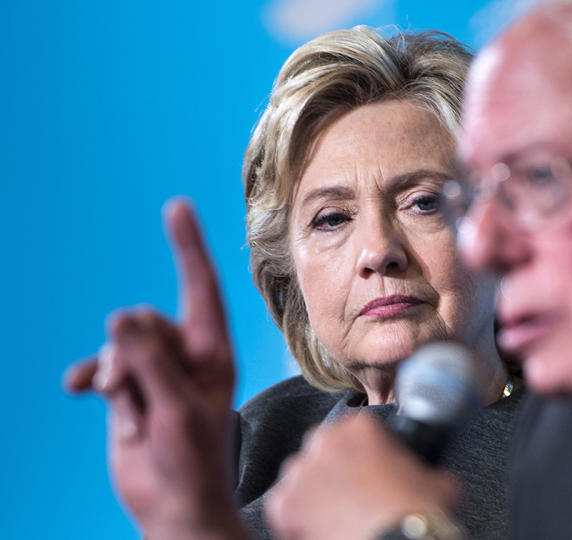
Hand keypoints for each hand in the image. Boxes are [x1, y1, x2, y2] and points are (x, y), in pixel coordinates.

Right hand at [64, 199, 247, 539]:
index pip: (201, 289)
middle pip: (144, 321)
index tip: (177, 207)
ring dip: (114, 377)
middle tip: (140, 399)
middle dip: (131, 356)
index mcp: (214, 353)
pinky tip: (78, 390)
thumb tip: (120, 316)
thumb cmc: (192, 463)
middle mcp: (186, 355)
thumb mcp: (177, 410)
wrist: (173, 506)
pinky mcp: (129, 389)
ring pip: (118, 343)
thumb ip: (151, 361)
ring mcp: (155, 371)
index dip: (189, 248)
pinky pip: (100, 366)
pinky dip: (91, 377)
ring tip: (128, 413)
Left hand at [266, 414, 460, 539]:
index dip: (361, 455)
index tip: (368, 474)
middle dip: (332, 471)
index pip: (352, 432)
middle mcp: (325, 441)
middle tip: (351, 497)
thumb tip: (427, 478)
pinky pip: (282, 507)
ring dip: (314, 493)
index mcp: (360, 427)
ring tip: (335, 517)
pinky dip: (296, 520)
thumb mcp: (438, 479)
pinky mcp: (284, 504)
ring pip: (300, 478)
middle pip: (321, 451)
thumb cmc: (419, 513)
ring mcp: (301, 472)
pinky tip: (319, 530)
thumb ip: (423, 468)